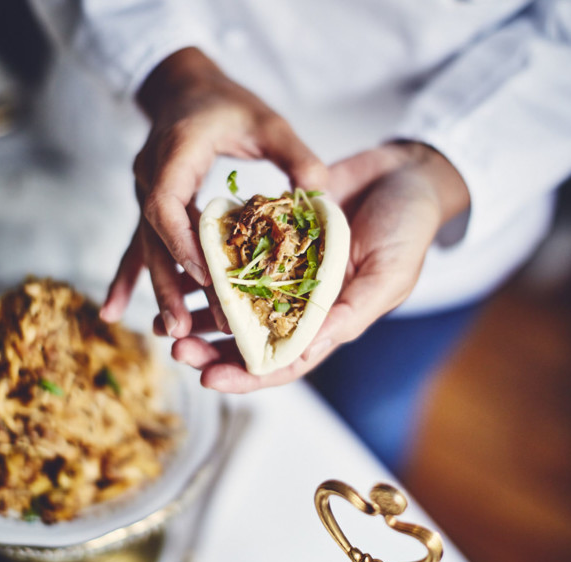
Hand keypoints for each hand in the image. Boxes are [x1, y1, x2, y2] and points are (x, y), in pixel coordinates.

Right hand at [100, 47, 325, 334]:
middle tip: (182, 326)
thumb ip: (295, 154)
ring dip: (157, 289)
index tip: (207, 277)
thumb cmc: (225, 101)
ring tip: (169, 330)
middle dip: (169, 283)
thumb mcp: (266, 121)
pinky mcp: (150, 206)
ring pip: (146, 248)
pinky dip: (127, 279)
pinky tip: (112, 311)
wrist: (182, 86)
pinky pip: (137, 246)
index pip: (167, 205)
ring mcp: (144, 193)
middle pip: (154, 238)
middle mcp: (151, 177)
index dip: (183, 244)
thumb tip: (322, 195)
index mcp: (176, 153)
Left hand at [170, 142, 469, 391]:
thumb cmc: (409, 228)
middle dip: (212, 348)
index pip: (284, 361)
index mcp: (329, 320)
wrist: (403, 174)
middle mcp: (300, 300)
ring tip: (162, 317)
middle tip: (176, 346)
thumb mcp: (388, 275)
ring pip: (234, 301)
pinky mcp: (274, 237)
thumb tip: (307, 347)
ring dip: (200, 312)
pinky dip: (210, 266)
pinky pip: (237, 255)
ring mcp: (285, 270)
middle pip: (249, 337)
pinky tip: (181, 269)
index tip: (210, 378)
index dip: (248, 375)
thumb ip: (350, 311)